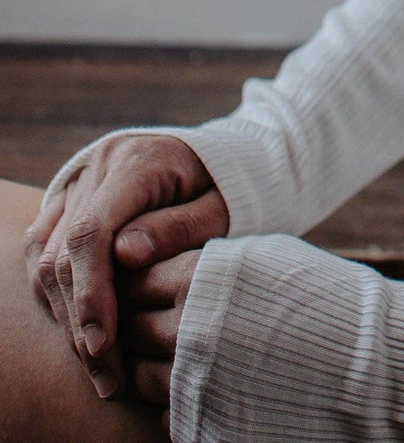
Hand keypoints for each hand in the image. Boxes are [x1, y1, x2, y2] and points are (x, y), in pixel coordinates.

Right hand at [24, 134, 227, 400]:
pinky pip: (42, 252)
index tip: (103, 345)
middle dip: (81, 324)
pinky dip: (56, 296)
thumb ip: (180, 227)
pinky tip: (80, 332)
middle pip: (65, 254)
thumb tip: (126, 256)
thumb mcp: (222, 206)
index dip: (92, 293)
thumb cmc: (228, 188)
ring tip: (98, 367)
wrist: (215, 159)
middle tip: (107, 378)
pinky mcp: (67, 202)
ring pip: (47, 260)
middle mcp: (97, 167)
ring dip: (67, 319)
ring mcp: (78, 183)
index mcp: (136, 162)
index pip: (93, 231)